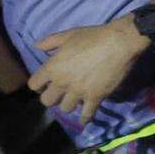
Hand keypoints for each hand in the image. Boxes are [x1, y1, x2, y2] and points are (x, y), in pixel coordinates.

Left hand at [29, 20, 148, 124]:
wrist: (120, 42)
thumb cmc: (93, 36)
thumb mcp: (69, 35)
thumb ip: (50, 42)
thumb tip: (37, 47)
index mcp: (53, 68)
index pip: (34, 85)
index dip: (39, 84)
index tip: (46, 83)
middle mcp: (62, 83)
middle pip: (46, 101)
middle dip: (52, 97)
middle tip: (60, 93)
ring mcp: (79, 92)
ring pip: (65, 108)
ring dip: (68, 104)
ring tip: (75, 100)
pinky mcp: (95, 97)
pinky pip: (87, 114)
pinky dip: (85, 118)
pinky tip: (85, 118)